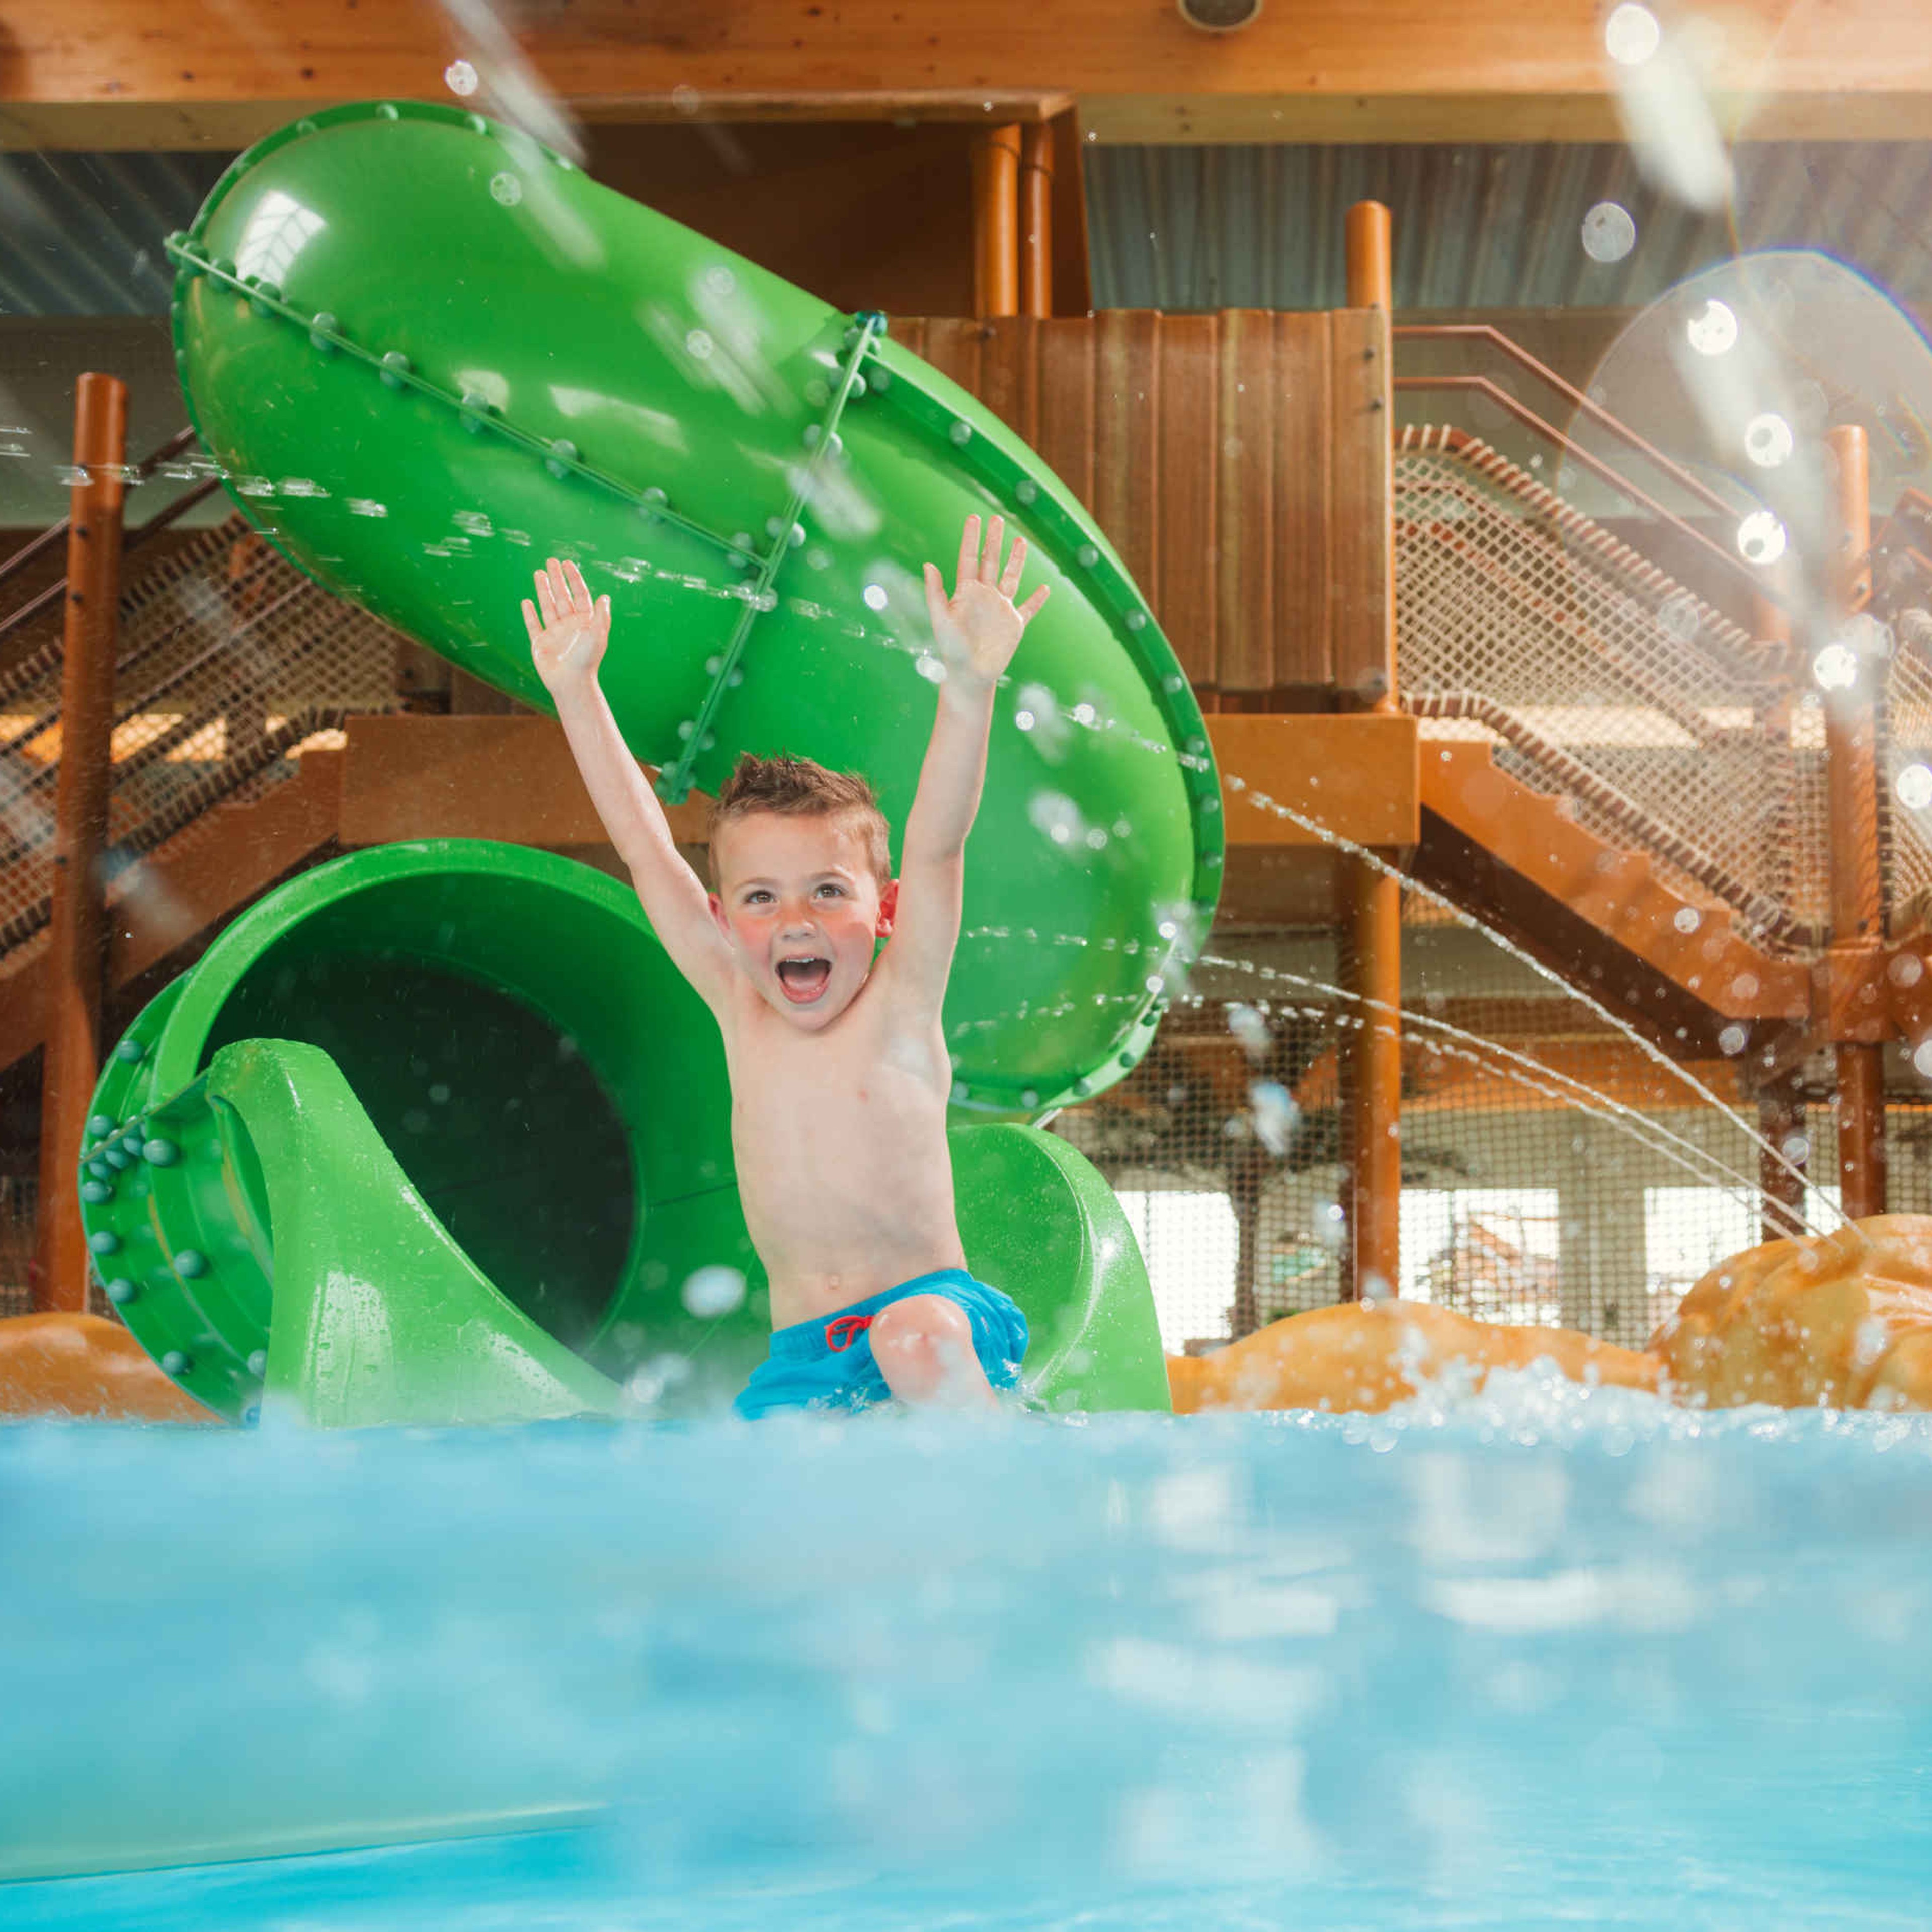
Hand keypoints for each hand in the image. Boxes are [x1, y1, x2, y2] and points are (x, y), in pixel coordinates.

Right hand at [523, 557, 610, 693]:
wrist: (571, 682)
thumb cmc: (586, 659)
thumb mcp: (597, 634)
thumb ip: (601, 615)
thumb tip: (605, 596)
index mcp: (584, 621)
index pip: (580, 594)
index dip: (574, 579)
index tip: (567, 563)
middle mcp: (569, 625)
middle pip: (562, 596)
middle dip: (557, 579)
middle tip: (551, 561)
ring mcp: (554, 633)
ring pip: (548, 606)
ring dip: (543, 589)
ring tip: (539, 573)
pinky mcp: (540, 643)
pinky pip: (534, 625)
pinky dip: (530, 613)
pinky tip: (527, 601)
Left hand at [921, 514, 1048, 695]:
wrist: (969, 674)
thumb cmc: (951, 649)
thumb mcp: (940, 618)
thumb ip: (935, 592)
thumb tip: (928, 564)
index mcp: (966, 593)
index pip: (969, 559)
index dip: (971, 538)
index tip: (974, 518)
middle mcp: (984, 597)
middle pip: (991, 562)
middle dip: (994, 541)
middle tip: (997, 519)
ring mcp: (1001, 609)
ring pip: (1011, 578)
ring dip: (1017, 560)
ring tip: (1021, 540)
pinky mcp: (1014, 625)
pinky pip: (1028, 609)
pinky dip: (1037, 600)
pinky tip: (1045, 589)